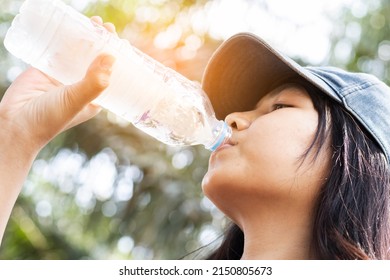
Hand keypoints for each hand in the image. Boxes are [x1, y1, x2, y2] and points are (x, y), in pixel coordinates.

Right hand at [0, 17, 115, 152]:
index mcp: (94, 97)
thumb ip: (93, 82)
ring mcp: (65, 76)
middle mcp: (82, 86)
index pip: (110, 75)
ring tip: (95, 23)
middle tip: (108, 28)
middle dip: (104, 44)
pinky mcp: (47, 68)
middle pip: (96, 60)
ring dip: (88, 38)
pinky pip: (60, 49)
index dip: (118, 60)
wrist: (14, 123)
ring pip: (80, 53)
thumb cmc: (49, 119)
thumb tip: (112, 58)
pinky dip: (67, 39)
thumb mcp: (76, 101)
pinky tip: (74, 27)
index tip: (123, 44)